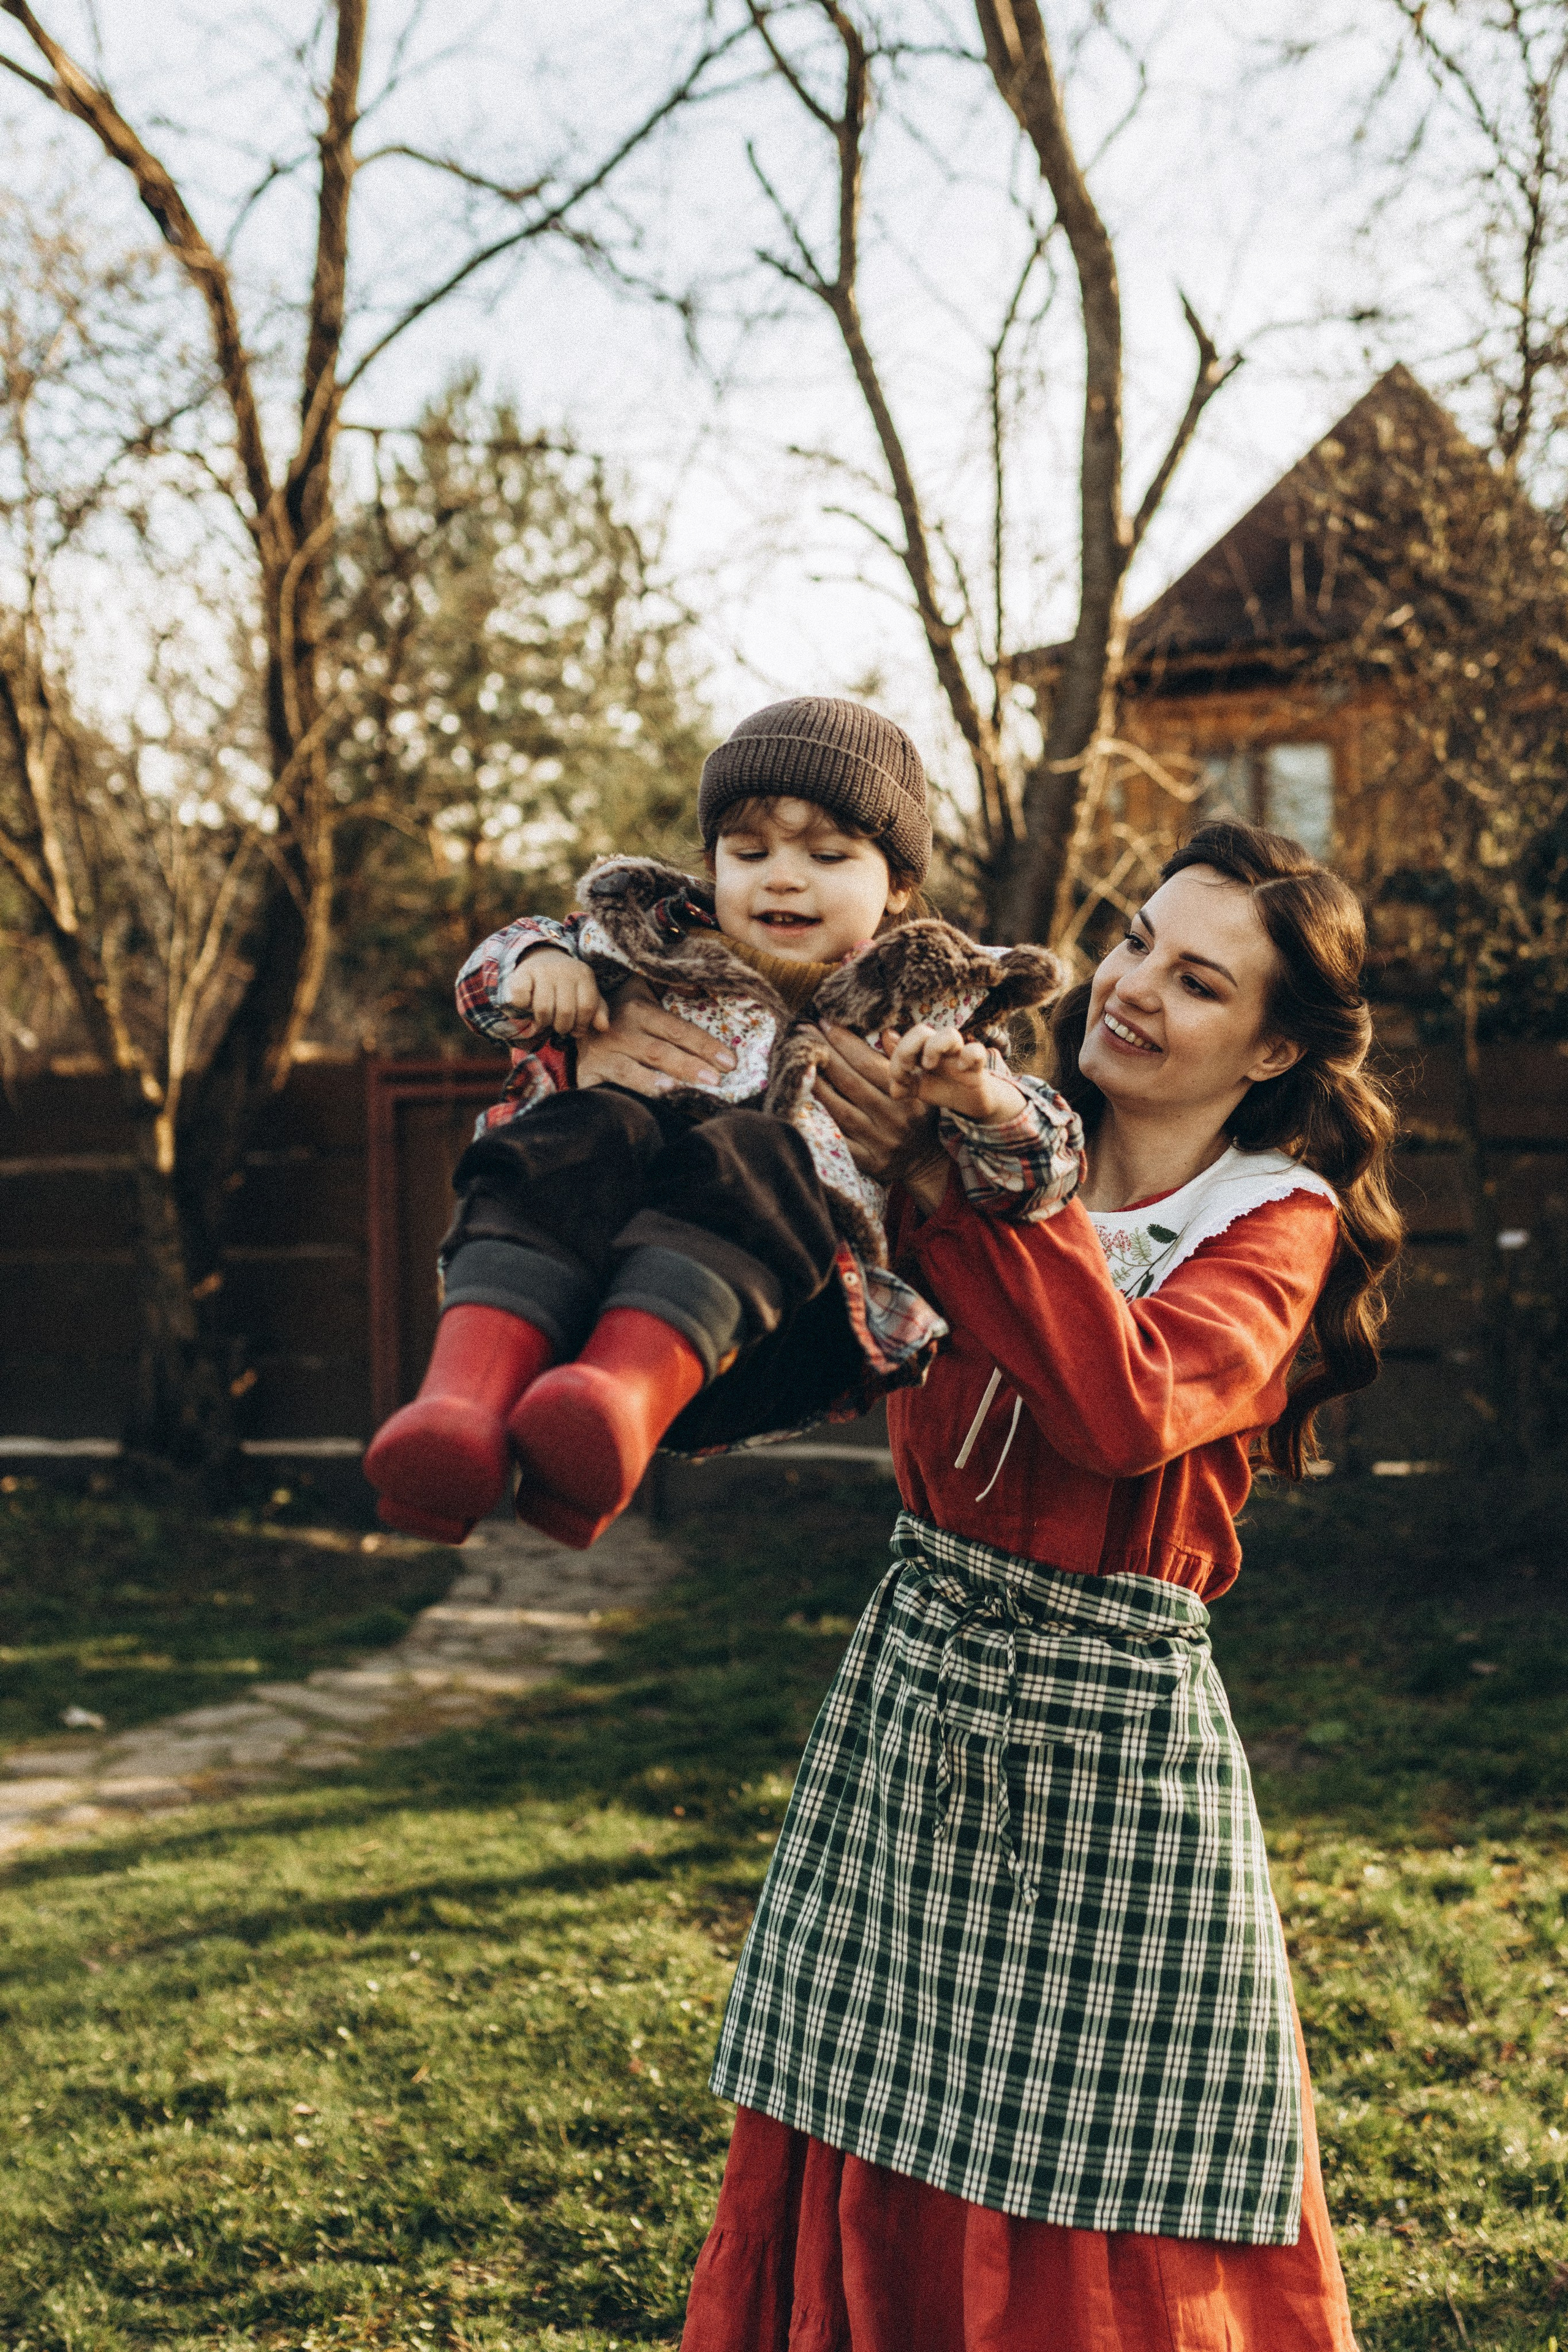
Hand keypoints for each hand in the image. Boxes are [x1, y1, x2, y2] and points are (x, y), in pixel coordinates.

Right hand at [504, 947, 607, 1037]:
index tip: (577, 1030)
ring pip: (543, 1009)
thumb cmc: (567, 984)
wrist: (543, 957)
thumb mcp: (585, 994)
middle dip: (562, 1027)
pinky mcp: (523, 973)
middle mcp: (564, 970)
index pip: (587, 1007)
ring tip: (545, 1019)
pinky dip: (523, 1008)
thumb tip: (603, 1027)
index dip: (582, 1025)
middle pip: (565, 1011)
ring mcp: (543, 971)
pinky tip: (529, 1005)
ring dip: (543, 1022)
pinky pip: (521, 1000)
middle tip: (559, 1026)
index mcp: (584, 975)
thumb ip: (597, 1011)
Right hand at [574, 977, 736, 1094]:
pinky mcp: (588, 1074)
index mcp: (639, 1010)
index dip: (704, 1045)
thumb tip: (699, 987)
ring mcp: (603, 1054)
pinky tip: (643, 1105)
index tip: (729, 1062)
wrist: (570, 1019)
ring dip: (656, 1082)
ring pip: (631, 1071)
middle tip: (716, 1081)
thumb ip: (670, 986)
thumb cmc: (621, 1011)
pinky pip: (609, 1088)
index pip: (677, 1029)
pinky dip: (626, 1096)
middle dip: (689, 1066)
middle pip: (659, 1052)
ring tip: (680, 1091)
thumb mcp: (642, 988)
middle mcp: (620, 1031)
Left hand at [807, 1022, 942, 1193]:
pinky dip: (819, 1122)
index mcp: (909, 1095)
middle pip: (850, 1082)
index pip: (869, 1063)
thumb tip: (885, 1032)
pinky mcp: (868, 1162)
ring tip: (798, 1063)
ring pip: (839, 1110)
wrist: (924, 1161)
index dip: (844, 1042)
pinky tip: (801, 1104)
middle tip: (803, 1033)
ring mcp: (880, 1142)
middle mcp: (894, 1118)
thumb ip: (901, 1060)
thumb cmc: (918, 1115)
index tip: (824, 1023)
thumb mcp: (922, 1085)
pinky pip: (838, 1140)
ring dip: (816, 1085)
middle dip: (825, 1055)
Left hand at [887, 1023, 1026, 1121]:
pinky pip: (977, 1051)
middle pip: (921, 1030)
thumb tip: (893, 1088)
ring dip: (934, 1047)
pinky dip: (968, 1057)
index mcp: (923, 1051)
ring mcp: (958, 1054)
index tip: (901, 1079)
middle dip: (908, 1048)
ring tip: (929, 1066)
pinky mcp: (977, 1065)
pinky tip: (962, 1069)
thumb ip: (904, 1085)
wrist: (971, 1101)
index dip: (897, 1057)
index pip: (905, 1041)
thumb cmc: (944, 1088)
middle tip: (910, 1067)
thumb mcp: (919, 1088)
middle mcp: (940, 1048)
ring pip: (949, 1034)